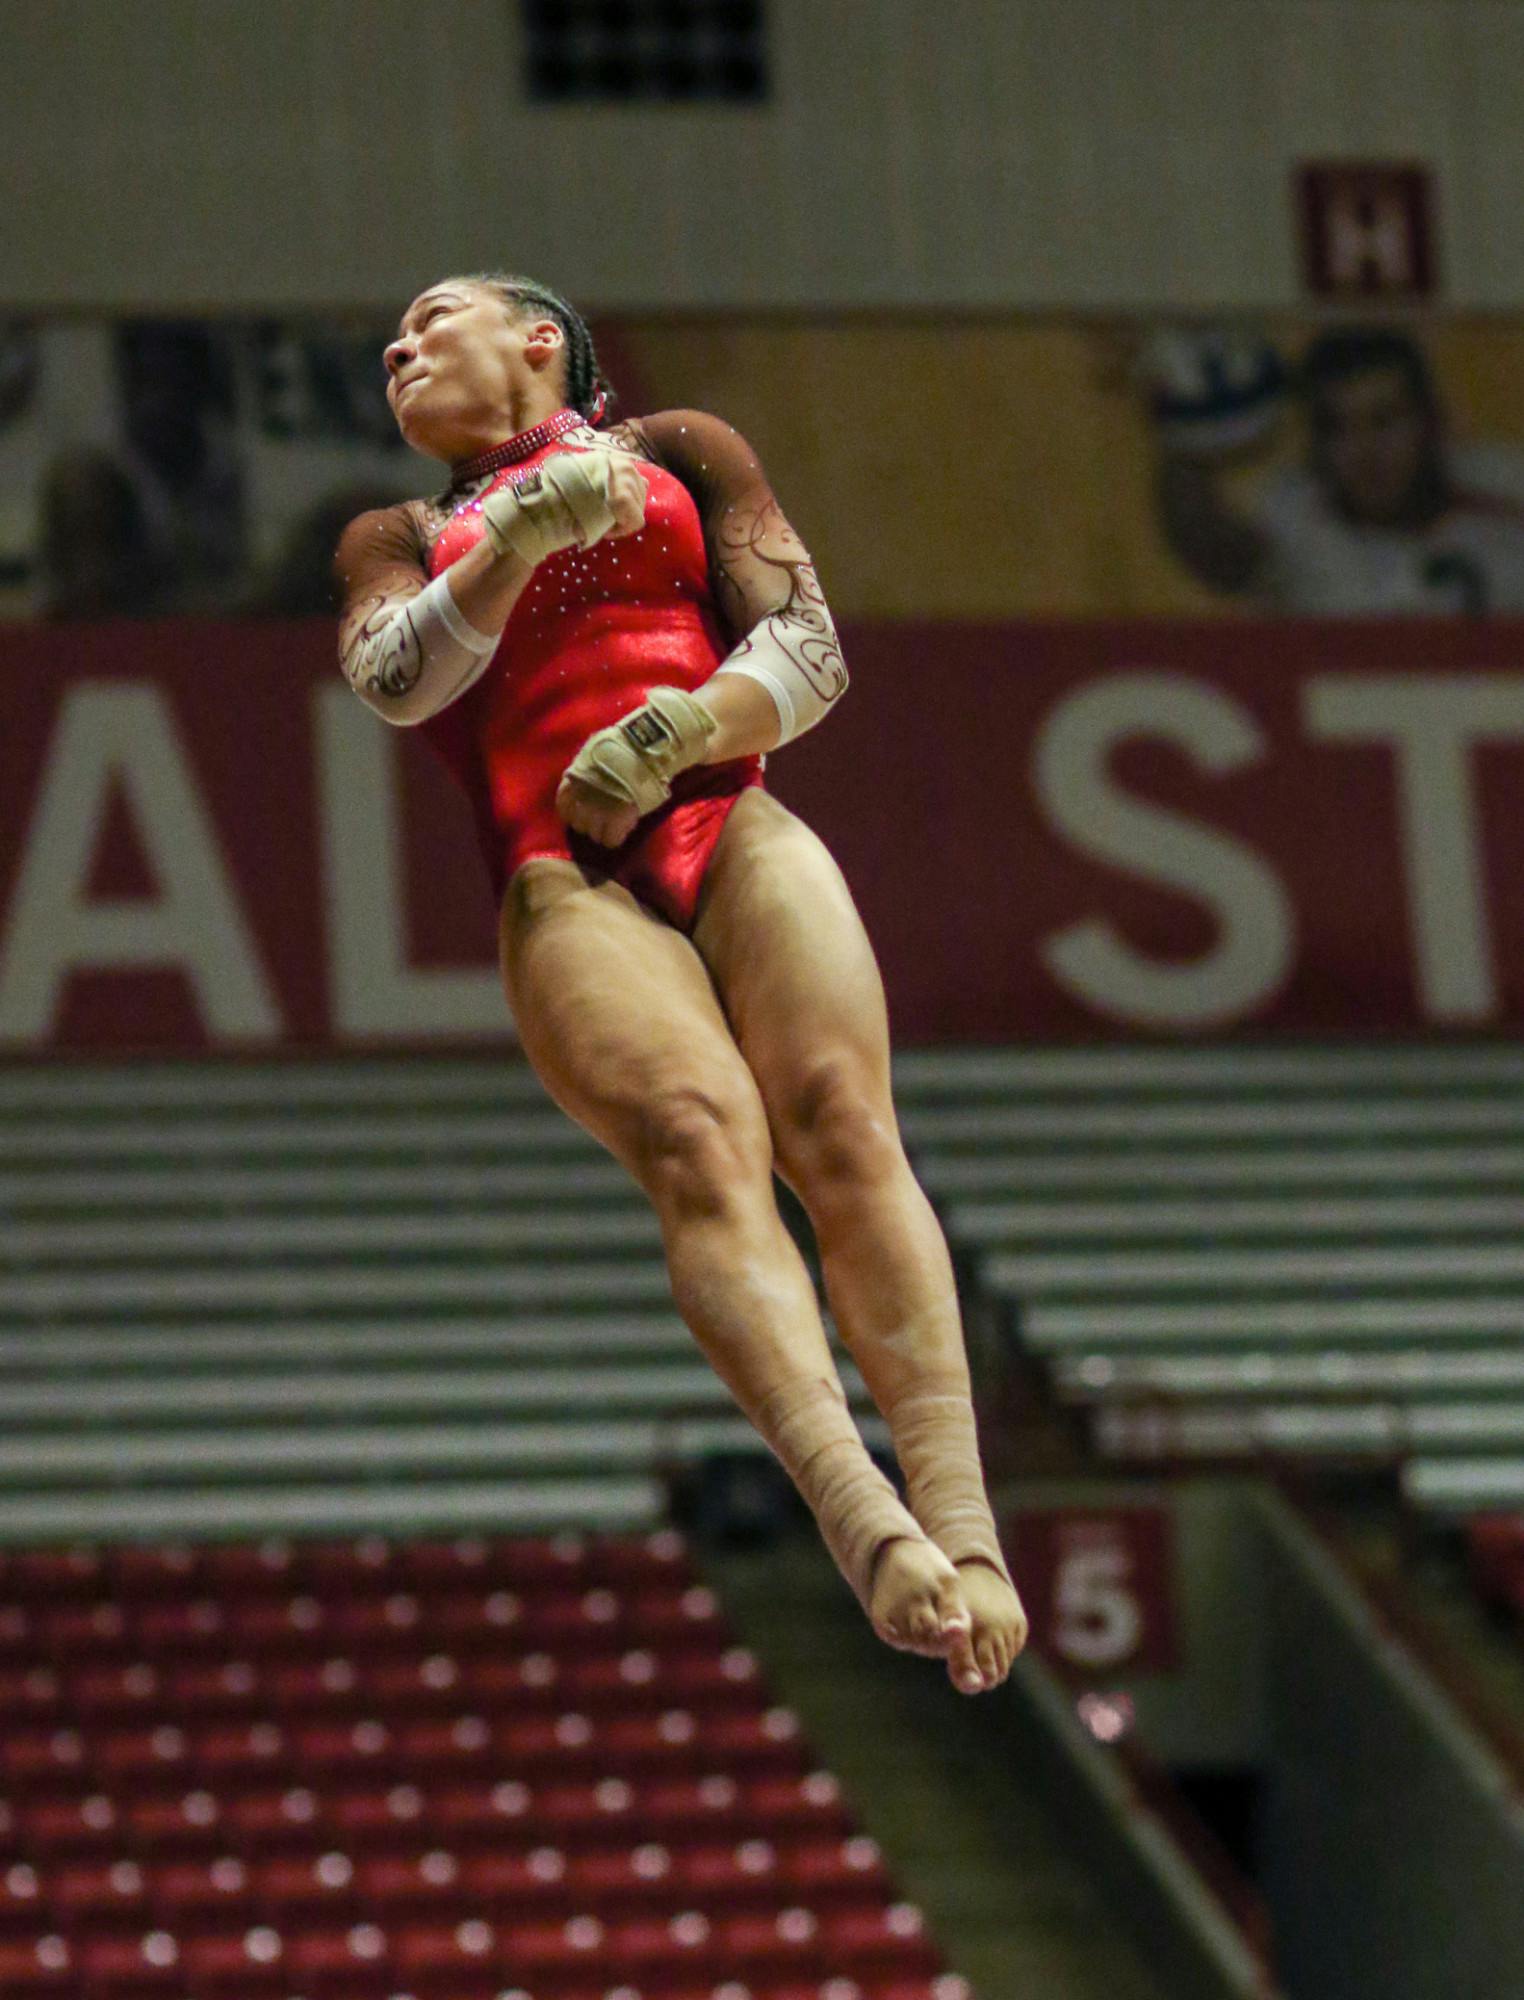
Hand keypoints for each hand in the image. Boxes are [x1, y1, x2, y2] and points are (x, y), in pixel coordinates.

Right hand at [482, 449, 648, 566]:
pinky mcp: (622, 498)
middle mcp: (619, 462)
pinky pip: (635, 520)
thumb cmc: (554, 499)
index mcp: (608, 457)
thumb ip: (601, 479)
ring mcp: (622, 478)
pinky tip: (603, 530)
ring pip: (639, 507)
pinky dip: (621, 530)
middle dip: (625, 509)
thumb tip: (626, 488)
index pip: (633, 477)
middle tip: (602, 518)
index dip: (621, 498)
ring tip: (600, 524)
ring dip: (622, 519)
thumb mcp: (579, 480)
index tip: (601, 508)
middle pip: (641, 491)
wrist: (541, 507)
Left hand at [556, 686, 718, 846]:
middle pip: (579, 824)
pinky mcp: (618, 820)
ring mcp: (599, 810)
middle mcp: (583, 797)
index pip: (564, 806)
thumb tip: (579, 777)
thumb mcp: (593, 750)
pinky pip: (612, 840)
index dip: (574, 812)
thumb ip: (584, 768)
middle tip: (602, 819)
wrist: (647, 748)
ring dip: (603, 832)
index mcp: (575, 779)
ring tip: (614, 825)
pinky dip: (617, 838)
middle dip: (589, 823)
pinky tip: (624, 829)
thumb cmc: (624, 743)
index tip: (583, 812)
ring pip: (594, 835)